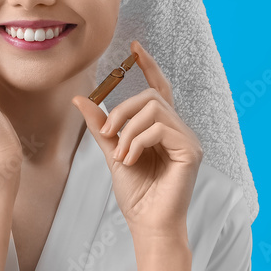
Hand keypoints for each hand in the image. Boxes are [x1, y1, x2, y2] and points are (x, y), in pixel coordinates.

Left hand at [71, 40, 202, 237]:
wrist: (147, 223)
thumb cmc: (136, 193)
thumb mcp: (112, 152)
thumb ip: (100, 126)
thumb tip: (80, 99)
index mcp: (162, 128)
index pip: (158, 89)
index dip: (148, 65)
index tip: (134, 47)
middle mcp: (179, 129)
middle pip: (150, 97)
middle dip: (122, 111)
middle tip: (107, 135)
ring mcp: (188, 139)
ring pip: (153, 110)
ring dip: (128, 131)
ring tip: (121, 156)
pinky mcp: (191, 150)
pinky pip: (160, 128)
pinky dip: (138, 141)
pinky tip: (131, 160)